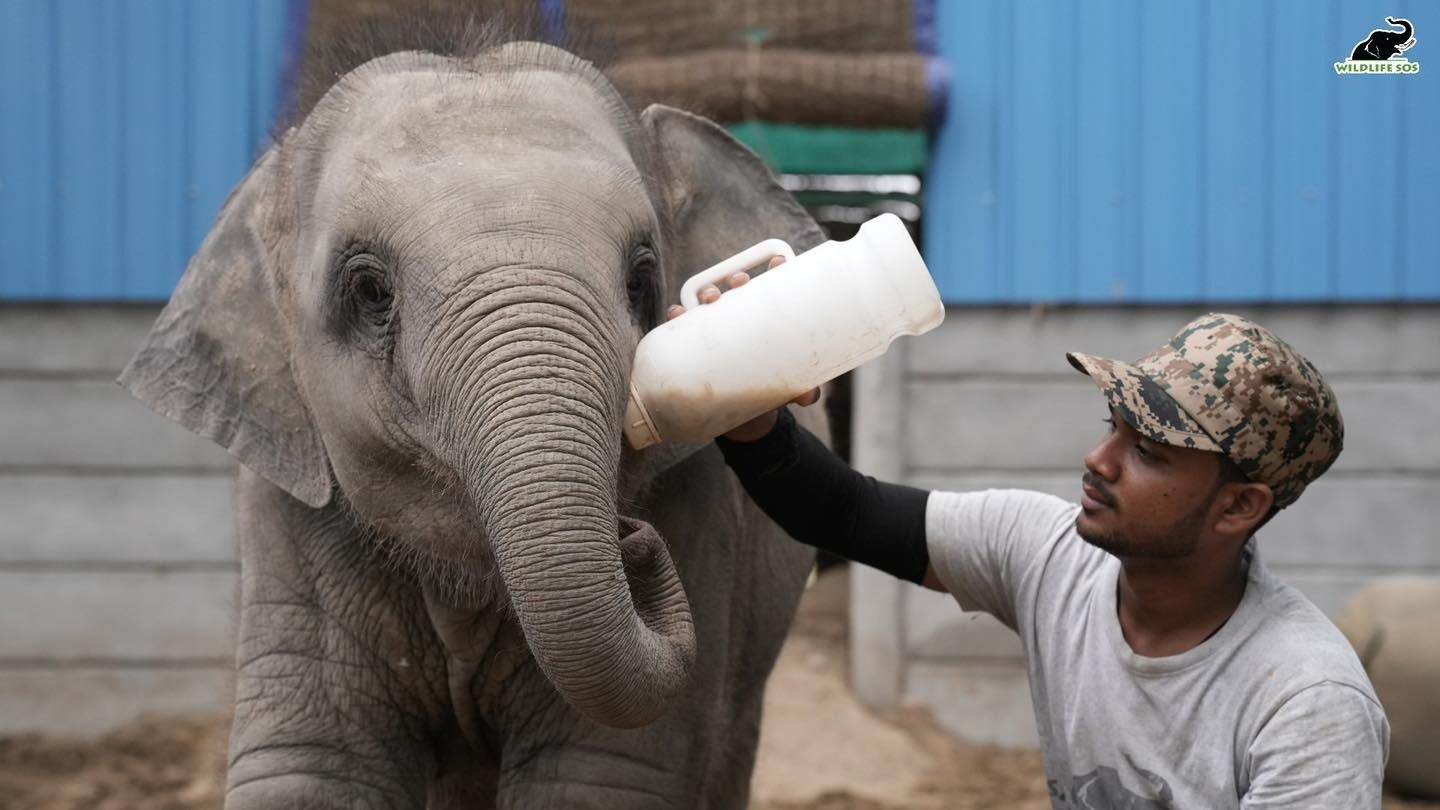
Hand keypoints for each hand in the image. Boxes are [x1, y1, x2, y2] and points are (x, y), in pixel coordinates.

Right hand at [665, 256, 820, 441]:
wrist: (744, 416)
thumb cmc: (769, 391)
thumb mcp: (786, 387)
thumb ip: (801, 390)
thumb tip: (809, 396)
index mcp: (764, 321)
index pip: (770, 287)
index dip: (773, 269)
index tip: (779, 264)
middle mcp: (738, 320)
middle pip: (736, 288)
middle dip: (737, 278)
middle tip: (741, 283)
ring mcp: (715, 332)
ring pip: (707, 302)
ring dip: (707, 292)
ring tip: (711, 298)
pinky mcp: (694, 348)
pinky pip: (682, 328)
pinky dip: (677, 317)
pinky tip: (677, 315)